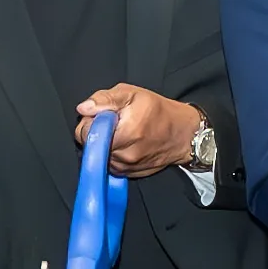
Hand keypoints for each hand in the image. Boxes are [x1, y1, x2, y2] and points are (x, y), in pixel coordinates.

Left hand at [80, 85, 208, 178]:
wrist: (183, 134)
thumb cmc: (159, 111)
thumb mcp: (133, 94)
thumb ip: (105, 99)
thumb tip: (84, 108)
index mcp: (124, 134)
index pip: (84, 134)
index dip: (88, 121)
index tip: (102, 115)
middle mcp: (123, 156)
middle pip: (90, 145)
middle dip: (96, 133)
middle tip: (113, 123)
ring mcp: (125, 168)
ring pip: (98, 156)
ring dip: (104, 144)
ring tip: (122, 132)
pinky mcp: (127, 174)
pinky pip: (108, 164)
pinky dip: (112, 154)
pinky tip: (125, 144)